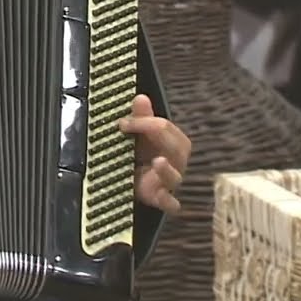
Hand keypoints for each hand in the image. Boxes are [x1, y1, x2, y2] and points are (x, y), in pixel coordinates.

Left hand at [119, 94, 189, 214]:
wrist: (131, 180)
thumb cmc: (139, 154)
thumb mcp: (138, 135)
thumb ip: (140, 117)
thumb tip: (140, 97)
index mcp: (171, 141)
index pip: (166, 127)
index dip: (145, 121)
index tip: (123, 122)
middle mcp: (175, 161)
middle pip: (177, 148)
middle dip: (156, 135)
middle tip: (131, 128)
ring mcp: (168, 182)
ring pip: (175, 176)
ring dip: (167, 170)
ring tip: (158, 161)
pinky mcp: (160, 199)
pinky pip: (170, 203)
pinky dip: (169, 202)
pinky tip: (166, 200)